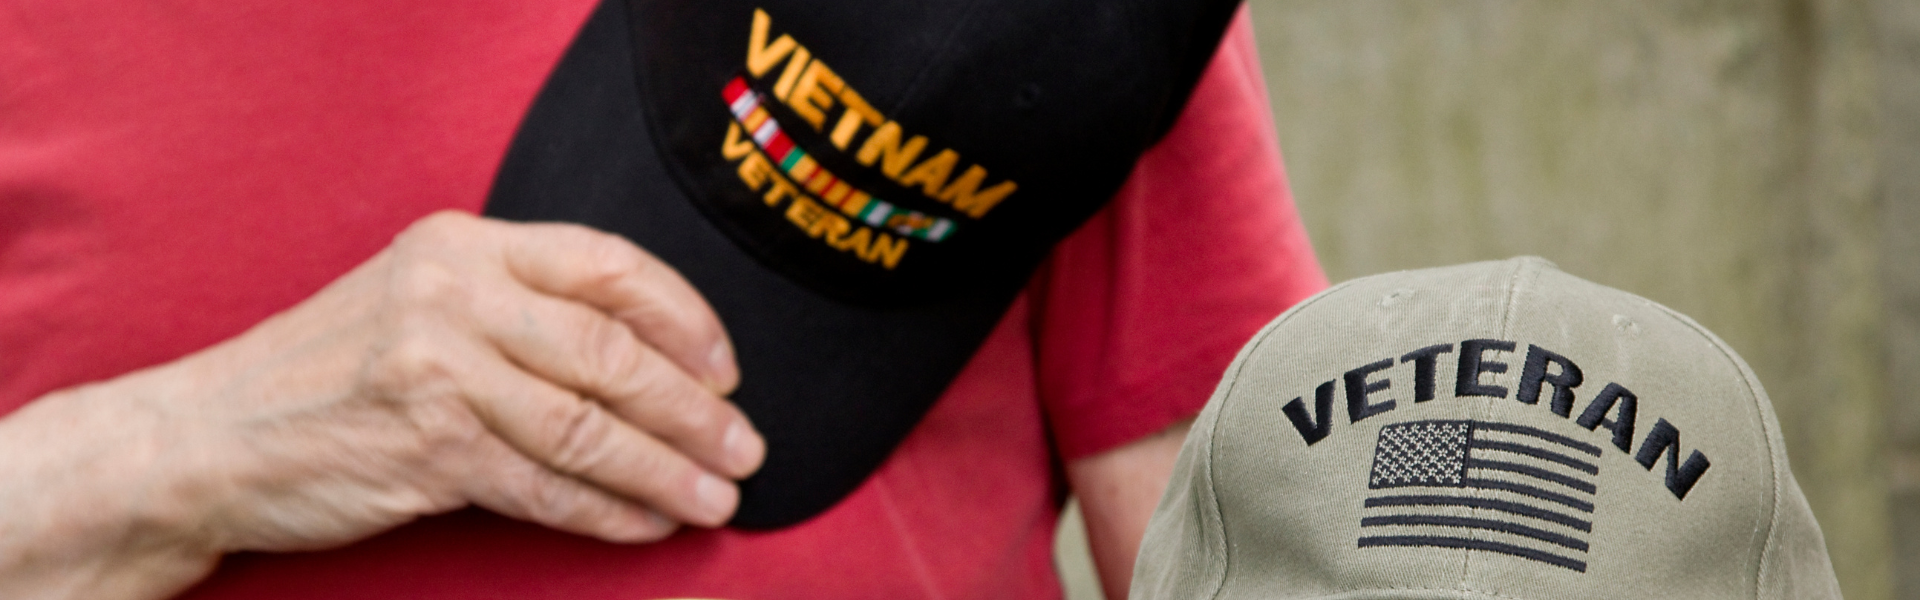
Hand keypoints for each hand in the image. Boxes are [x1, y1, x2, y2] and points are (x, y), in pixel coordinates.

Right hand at [0, 211, 763, 598]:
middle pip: (613, 352)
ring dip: (666, 471)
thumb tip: (655, 358)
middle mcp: (453, 293)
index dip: (685, 320)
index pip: (609, 266)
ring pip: (588, 427)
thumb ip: (520, 306)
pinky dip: (606, 512)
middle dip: (694, 410)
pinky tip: (645, 523)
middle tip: (744, 447)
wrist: (209, 436)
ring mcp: (436, 369)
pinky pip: (544, 487)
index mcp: (464, 243)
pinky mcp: (425, 447)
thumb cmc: (332, 371)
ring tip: (715, 497)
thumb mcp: (421, 299)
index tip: (728, 368)